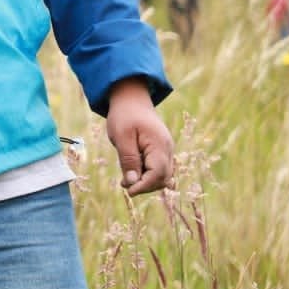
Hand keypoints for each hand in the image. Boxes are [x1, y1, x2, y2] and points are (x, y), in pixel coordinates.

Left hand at [105, 78, 173, 195]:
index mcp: (159, 144)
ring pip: (162, 175)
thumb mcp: (121, 136)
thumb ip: (128, 159)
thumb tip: (133, 182)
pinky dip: (147, 174)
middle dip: (145, 186)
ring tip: (125, 180)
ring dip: (146, 181)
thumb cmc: (124, 115)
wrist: (131, 98)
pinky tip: (131, 173)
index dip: (144, 186)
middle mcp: (167, 149)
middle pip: (163, 178)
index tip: (128, 191)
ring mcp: (166, 149)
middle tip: (124, 184)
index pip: (158, 174)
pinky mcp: (161, 150)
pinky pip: (158, 168)